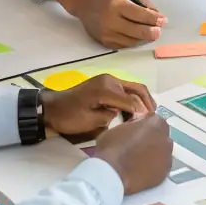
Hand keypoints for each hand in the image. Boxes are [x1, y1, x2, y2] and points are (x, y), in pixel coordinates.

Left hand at [41, 74, 155, 140]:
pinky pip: (125, 89)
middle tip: (154, 117)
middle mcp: (110, 80)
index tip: (149, 124)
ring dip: (142, 100)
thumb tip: (129, 114)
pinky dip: (133, 98)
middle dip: (148, 102)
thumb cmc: (69, 117)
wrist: (51, 109)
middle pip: (137, 89)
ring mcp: (108, 80)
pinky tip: (135, 111)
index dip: (142, 112)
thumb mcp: (90, 120)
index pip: (132, 100)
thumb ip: (112, 115)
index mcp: (106, 88)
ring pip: (133, 88)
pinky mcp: (106, 84)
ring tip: (147, 115)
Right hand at [71, 0, 165, 48]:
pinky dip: (133, 41)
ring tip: (149, 32)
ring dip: (144, 38)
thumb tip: (158, 17)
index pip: (140, 15)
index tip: (163, 21)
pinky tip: (137, 35)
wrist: (85, 5)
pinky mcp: (105, 43)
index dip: (154, 19)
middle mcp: (111, 21)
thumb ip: (143, 3)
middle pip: (137, 31)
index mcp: (117, 5)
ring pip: (133, 41)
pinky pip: (125, 45)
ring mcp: (107, 34)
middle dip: (152, 32)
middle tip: (159, 31)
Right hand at [88, 113, 172, 193]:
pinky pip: (159, 168)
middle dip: (150, 140)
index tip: (133, 133)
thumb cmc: (112, 148)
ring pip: (161, 153)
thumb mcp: (118, 127)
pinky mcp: (165, 173)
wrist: (113, 175)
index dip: (142, 127)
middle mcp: (166, 139)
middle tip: (135, 148)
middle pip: (159, 137)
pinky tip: (140, 172)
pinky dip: (152, 169)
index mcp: (156, 123)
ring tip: (136, 162)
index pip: (153, 120)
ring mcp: (167, 157)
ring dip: (152, 155)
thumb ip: (133, 125)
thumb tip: (136, 128)